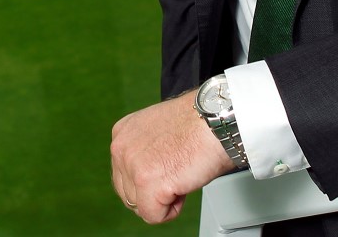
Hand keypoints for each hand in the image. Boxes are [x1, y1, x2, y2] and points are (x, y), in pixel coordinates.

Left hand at [110, 92, 237, 223]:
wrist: (216, 121)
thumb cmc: (198, 125)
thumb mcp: (157, 131)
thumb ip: (144, 150)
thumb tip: (147, 172)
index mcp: (123, 133)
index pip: (124, 175)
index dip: (151, 179)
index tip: (169, 166)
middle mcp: (121, 148)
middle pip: (129, 193)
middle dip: (153, 192)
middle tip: (177, 173)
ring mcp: (132, 165)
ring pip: (140, 206)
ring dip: (163, 199)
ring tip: (181, 175)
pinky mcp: (147, 182)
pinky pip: (153, 216)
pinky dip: (171, 211)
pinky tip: (182, 188)